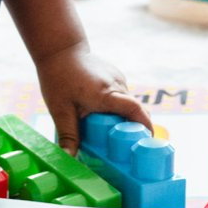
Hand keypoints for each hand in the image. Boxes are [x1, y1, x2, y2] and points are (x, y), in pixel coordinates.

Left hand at [32, 44, 151, 152]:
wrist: (60, 49)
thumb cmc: (58, 77)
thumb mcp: (60, 110)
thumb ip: (68, 135)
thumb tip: (69, 158)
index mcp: (105, 94)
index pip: (135, 110)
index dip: (145, 125)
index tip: (149, 139)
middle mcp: (117, 85)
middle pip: (135, 110)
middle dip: (134, 127)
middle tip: (127, 145)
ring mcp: (118, 78)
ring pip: (129, 102)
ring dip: (124, 116)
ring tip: (111, 131)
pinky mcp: (116, 75)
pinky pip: (123, 95)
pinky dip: (118, 106)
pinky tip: (104, 113)